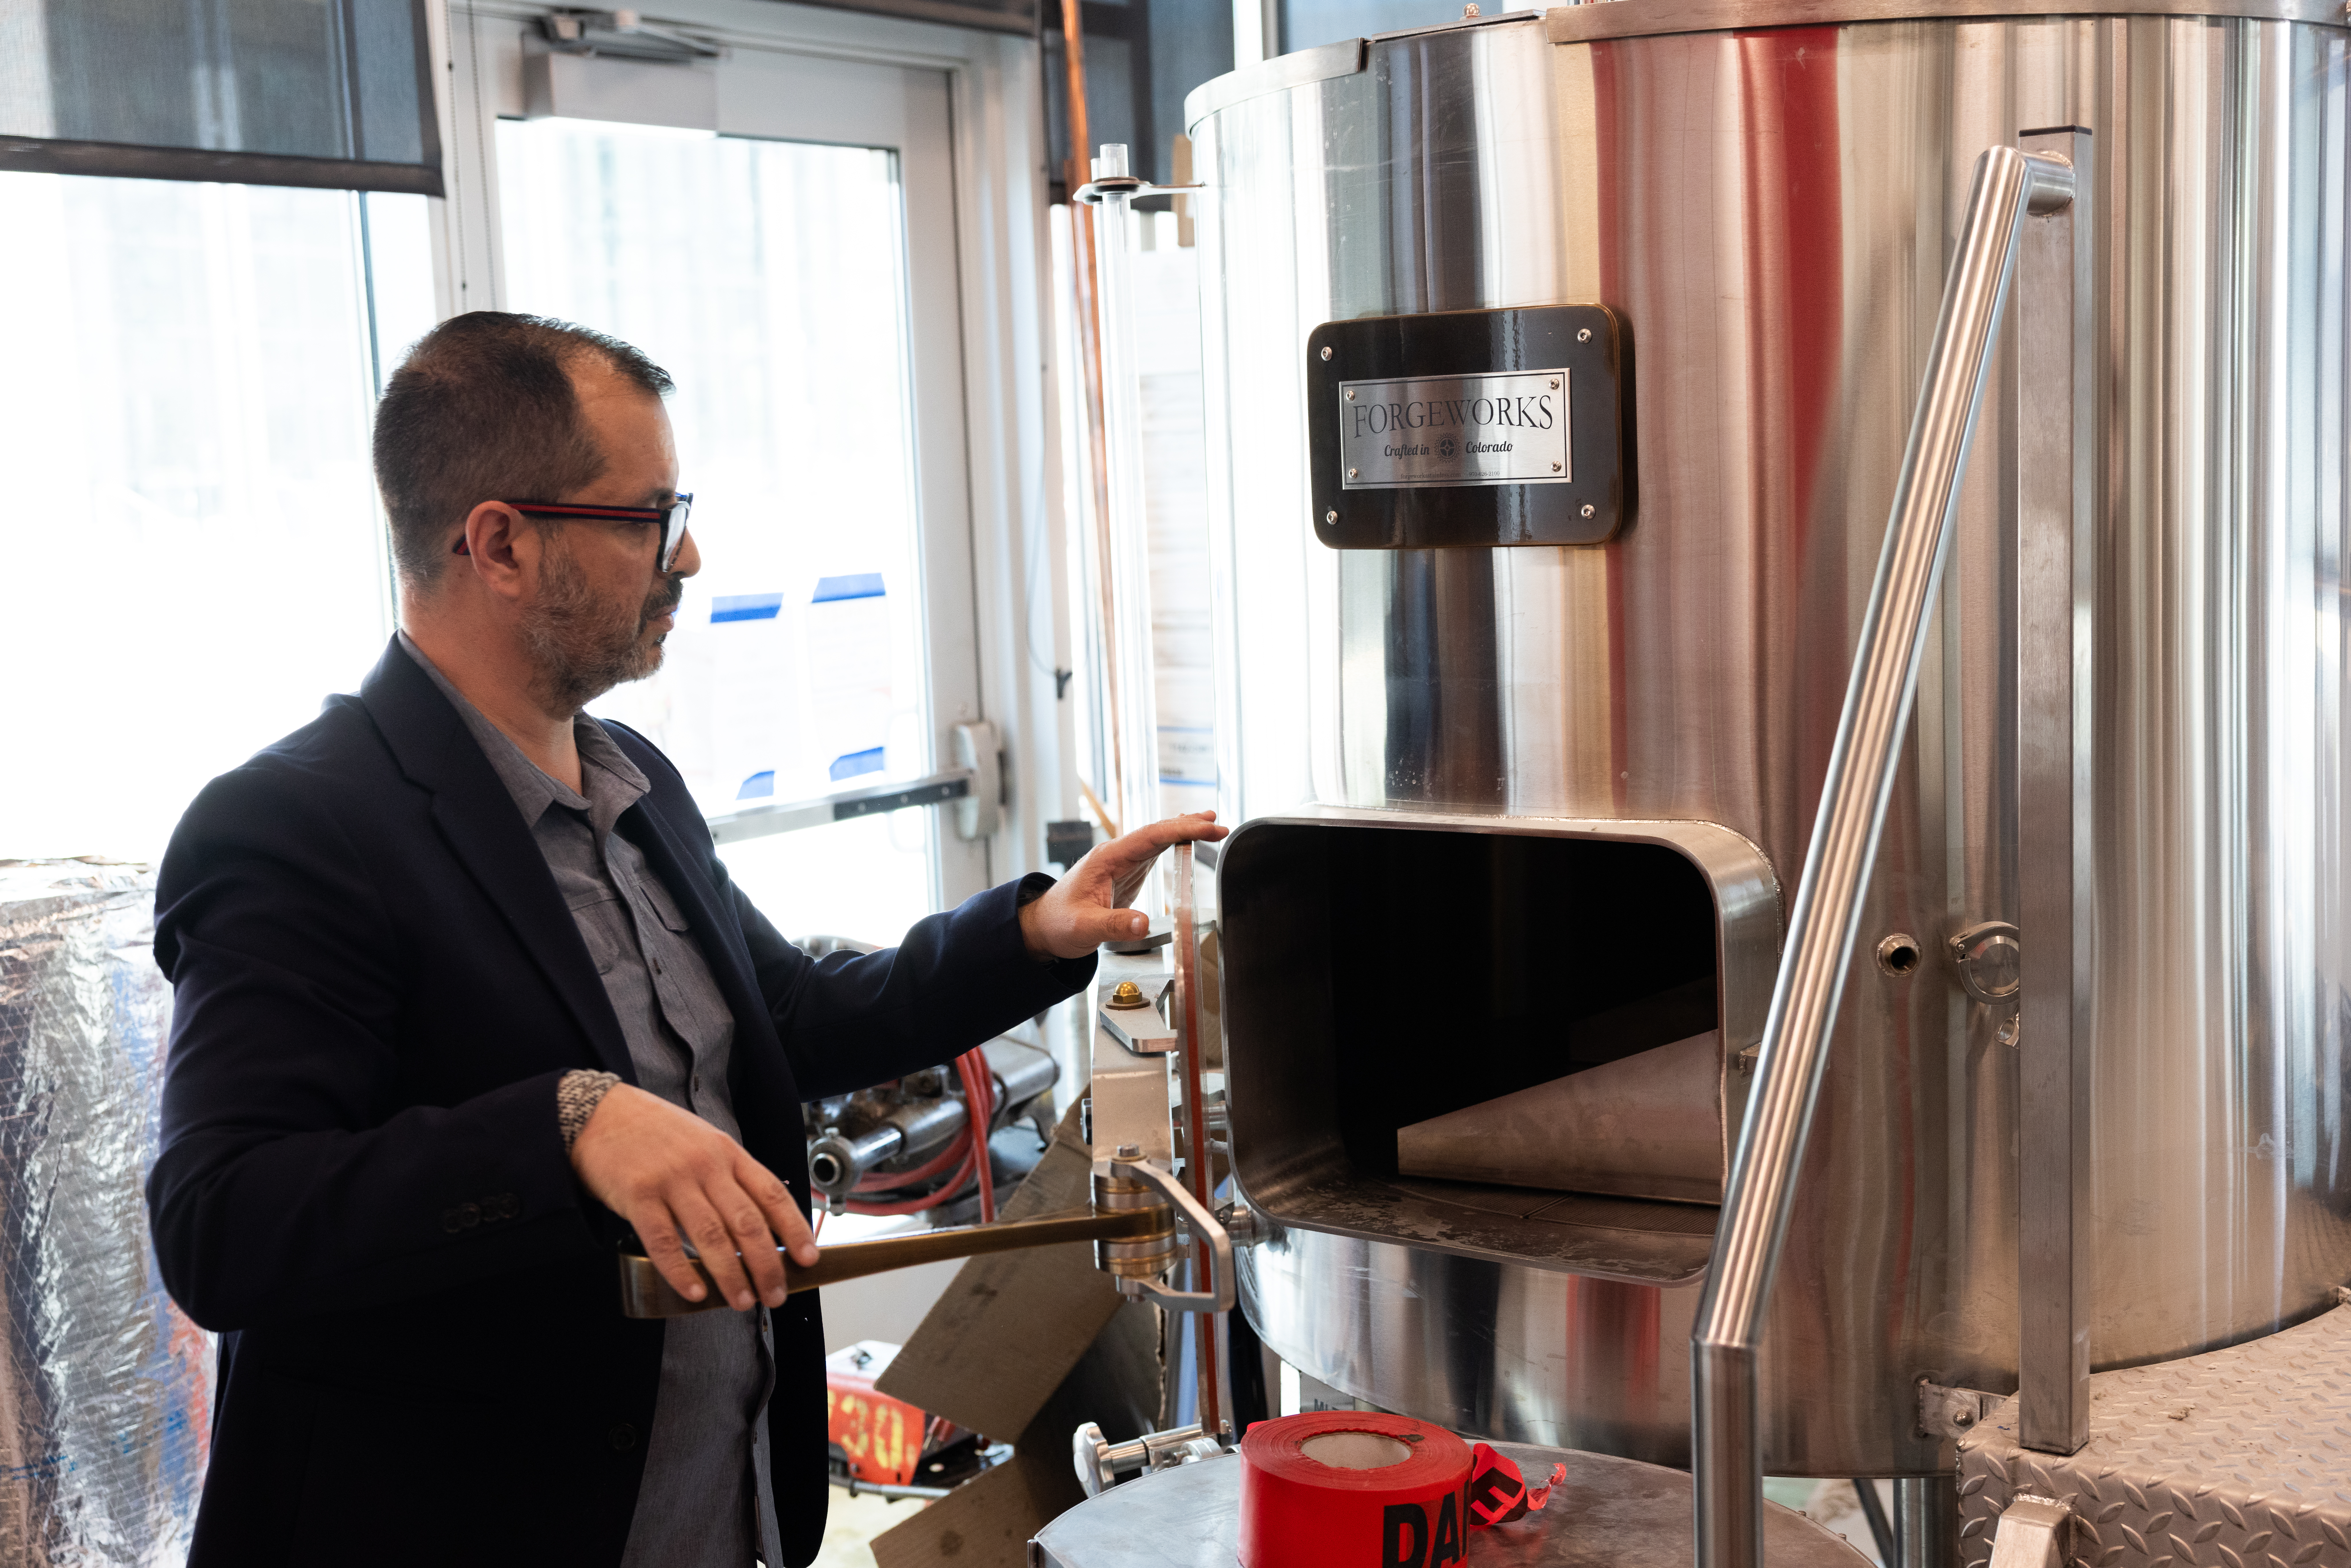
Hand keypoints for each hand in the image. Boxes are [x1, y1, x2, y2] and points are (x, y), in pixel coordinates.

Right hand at [571, 1084, 818, 1310]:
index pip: (772, 1193)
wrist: (600, 1113)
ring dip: (731, 1275)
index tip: (809, 1257)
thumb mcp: (704, 1142)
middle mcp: (705, 1165)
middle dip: (767, 1264)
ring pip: (711, 1236)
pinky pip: (663, 1241)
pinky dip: (681, 1271)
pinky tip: (695, 1292)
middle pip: (747, 1222)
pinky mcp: (638, 1195)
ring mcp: (672, 1180)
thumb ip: (730, 1176)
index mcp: (727, 1152)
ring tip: (743, 1302)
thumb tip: (761, 1221)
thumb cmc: (657, 1133)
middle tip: (776, 1295)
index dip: (794, 1228)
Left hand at [1018, 812, 1229, 960]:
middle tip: (1217, 823)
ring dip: (1183, 832)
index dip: (1181, 830)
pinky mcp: (1125, 874)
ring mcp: (1121, 863)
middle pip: (1157, 832)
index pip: (1151, 836)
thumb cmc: (1058, 923)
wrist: (1043, 927)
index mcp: (1107, 858)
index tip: (1207, 827)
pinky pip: (1153, 852)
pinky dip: (1173, 844)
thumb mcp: (1085, 928)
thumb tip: (1143, 924)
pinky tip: (1186, 840)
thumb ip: (1114, 925)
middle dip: (1188, 826)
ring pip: (1157, 839)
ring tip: (1210, 825)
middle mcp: (1115, 855)